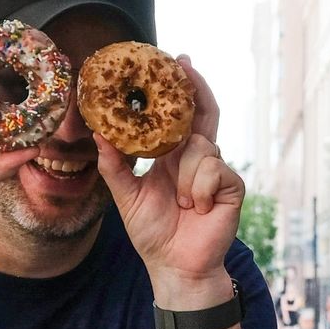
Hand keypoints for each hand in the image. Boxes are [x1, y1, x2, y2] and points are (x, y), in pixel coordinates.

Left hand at [95, 57, 244, 301]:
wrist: (175, 266)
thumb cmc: (153, 234)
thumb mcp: (126, 196)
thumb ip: (114, 166)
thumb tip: (98, 134)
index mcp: (173, 157)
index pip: (180, 117)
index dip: (180, 90)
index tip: (174, 62)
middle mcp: (197, 159)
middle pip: (203, 114)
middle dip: (196, 88)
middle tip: (185, 66)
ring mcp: (216, 172)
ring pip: (200, 147)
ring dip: (185, 175)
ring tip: (181, 202)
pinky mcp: (231, 187)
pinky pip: (214, 170)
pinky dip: (200, 188)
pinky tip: (197, 208)